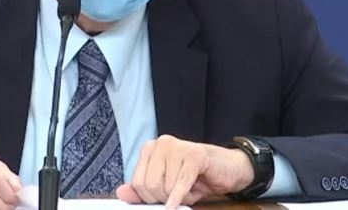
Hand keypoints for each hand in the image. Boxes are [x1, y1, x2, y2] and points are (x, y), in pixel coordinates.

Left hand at [116, 135, 253, 207]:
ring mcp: (177, 147)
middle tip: (178, 196)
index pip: (137, 183)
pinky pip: (181, 183)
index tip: (163, 199)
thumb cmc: (195, 177)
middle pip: (150, 186)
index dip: (150, 199)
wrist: (227, 169)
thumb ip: (142, 189)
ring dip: (179, 198)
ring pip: (165, 187)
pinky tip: (178, 204)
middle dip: (164, 199)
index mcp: (149, 149)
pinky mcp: (194, 155)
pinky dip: (179, 198)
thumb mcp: (165, 186)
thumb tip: (120, 193)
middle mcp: (160, 144)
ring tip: (190, 189)